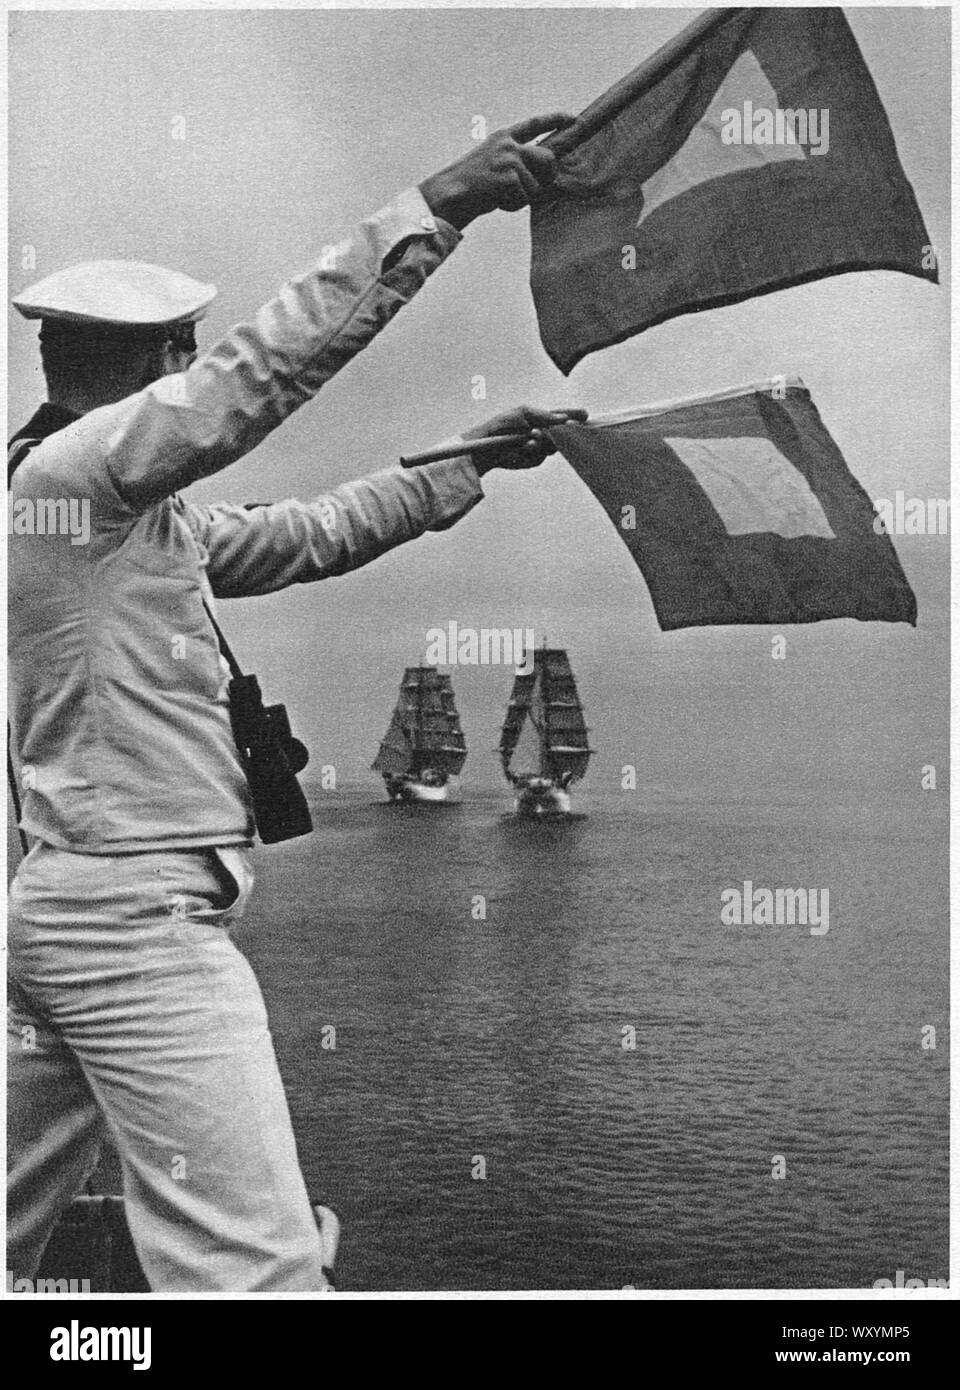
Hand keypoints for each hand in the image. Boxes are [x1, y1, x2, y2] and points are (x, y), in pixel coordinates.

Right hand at [419, 113, 575, 229]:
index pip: (535, 124)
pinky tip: (495, 200)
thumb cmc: (471, 184)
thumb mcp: (494, 164)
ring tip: (499, 195)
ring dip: (523, 197)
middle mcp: (509, 145)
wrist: (450, 192)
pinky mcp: (510, 177)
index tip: (574, 119)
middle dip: (548, 176)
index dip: (556, 120)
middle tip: (532, 188)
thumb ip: (517, 162)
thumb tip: (545, 172)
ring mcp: (510, 160)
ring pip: (537, 185)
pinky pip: (525, 198)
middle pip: (548, 158)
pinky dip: (513, 205)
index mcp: (503, 137)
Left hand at [462, 406, 588, 474]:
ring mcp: (541, 448)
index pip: (564, 416)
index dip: (575, 416)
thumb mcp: (522, 414)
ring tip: (526, 441)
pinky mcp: (534, 460)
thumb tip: (562, 418)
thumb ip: (544, 416)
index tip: (585, 416)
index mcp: (543, 418)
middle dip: (556, 434)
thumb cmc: (501, 425)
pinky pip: (540, 458)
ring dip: (540, 444)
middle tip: (546, 431)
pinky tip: (520, 451)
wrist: (486, 448)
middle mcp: (545, 433)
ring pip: (551, 448)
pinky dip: (531, 454)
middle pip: (563, 435)